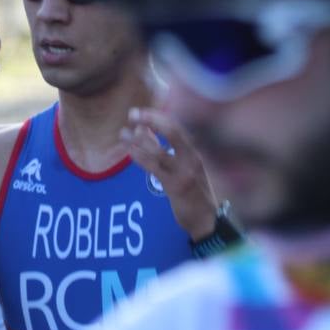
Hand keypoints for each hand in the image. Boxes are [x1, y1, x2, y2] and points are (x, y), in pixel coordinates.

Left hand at [120, 107, 217, 239]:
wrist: (207, 218)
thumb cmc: (193, 190)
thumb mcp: (184, 167)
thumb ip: (165, 149)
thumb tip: (144, 130)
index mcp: (194, 152)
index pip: (177, 127)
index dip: (157, 117)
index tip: (140, 112)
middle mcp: (192, 158)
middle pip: (172, 132)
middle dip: (151, 121)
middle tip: (132, 114)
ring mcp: (184, 172)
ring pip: (159, 151)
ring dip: (139, 141)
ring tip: (123, 134)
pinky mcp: (175, 186)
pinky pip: (154, 168)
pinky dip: (140, 158)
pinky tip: (130, 152)